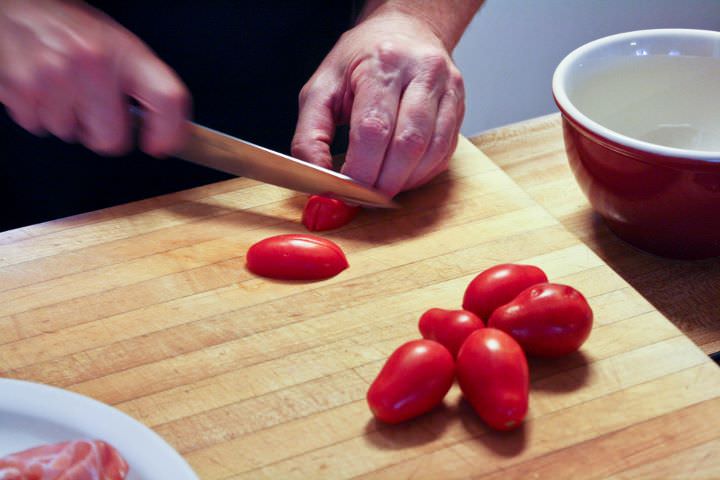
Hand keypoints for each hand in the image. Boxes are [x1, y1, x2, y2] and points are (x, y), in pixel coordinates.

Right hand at [0, 0, 188, 155]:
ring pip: (70, 135)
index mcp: (126, 53)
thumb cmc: (74, 30)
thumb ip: (144, 87)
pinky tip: (42, 86)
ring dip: (67, 119)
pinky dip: (39, 112)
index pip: (166, 99)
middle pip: (110, 139)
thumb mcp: (120, 47)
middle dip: (104, 134)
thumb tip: (164, 133)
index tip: (160, 144)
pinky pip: (38, 126)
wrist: (21, 5)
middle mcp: (92, 63)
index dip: (169, 132)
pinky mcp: (21, 89)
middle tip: (96, 110)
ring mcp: (54, 77)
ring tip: (62, 87)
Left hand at [291, 10, 464, 196]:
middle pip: (407, 145)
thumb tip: (317, 177)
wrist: (406, 30)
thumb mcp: (322, 87)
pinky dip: (420, 175)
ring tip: (379, 188)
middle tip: (362, 198)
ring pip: (431, 153)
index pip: (374, 129)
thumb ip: (310, 134)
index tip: (344, 190)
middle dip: (382, 183)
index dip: (359, 170)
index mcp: (383, 64)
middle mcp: (422, 73)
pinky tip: (401, 175)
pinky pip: (444, 153)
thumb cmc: (362, 60)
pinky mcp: (460, 106)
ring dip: (403, 182)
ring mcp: (448, 89)